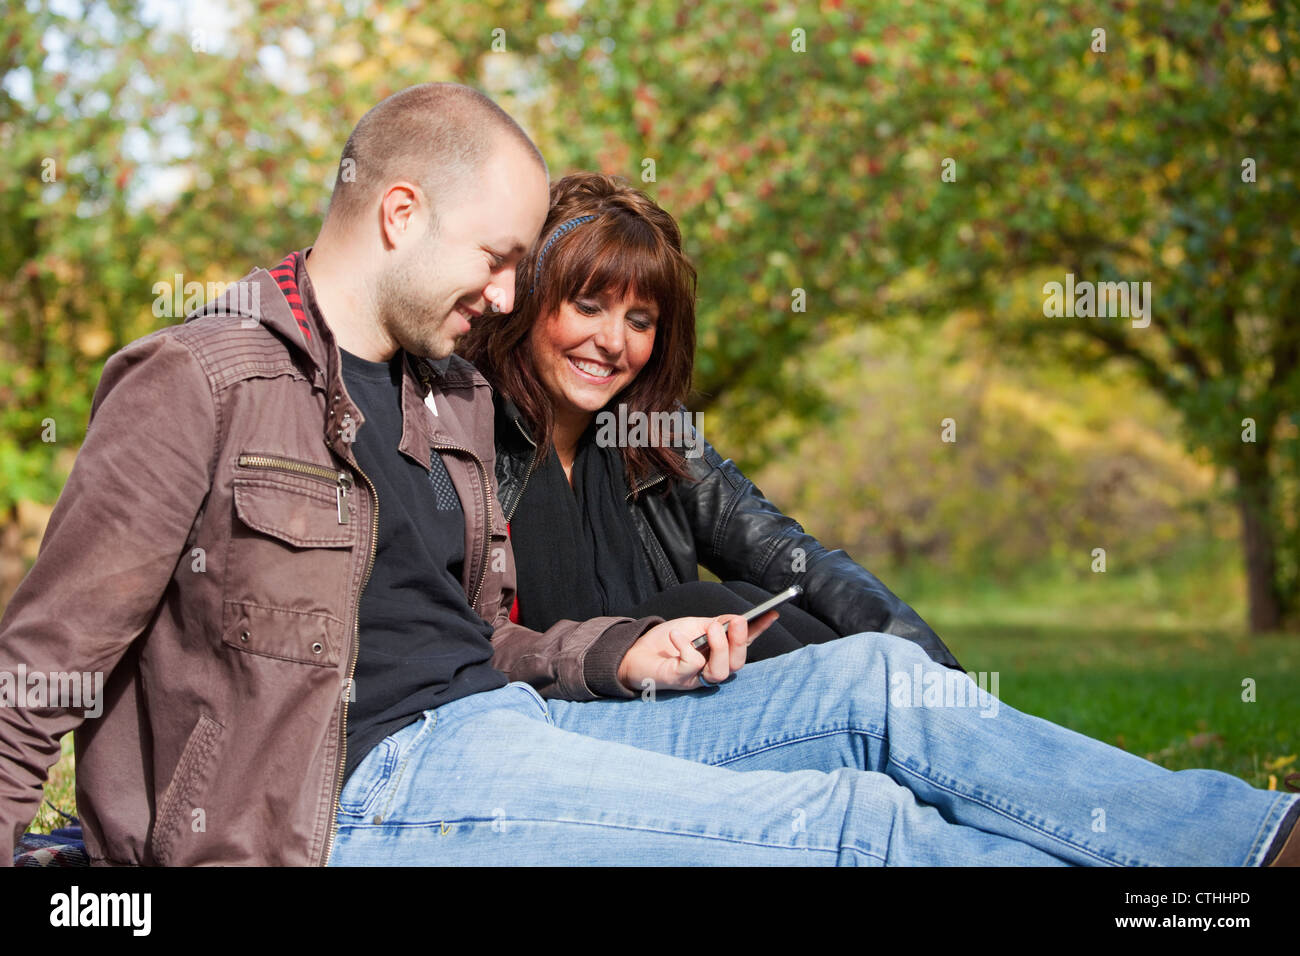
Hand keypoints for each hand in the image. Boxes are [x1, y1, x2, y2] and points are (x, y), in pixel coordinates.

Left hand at [617, 611, 778, 692]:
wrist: (633, 652)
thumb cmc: (665, 642)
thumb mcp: (693, 626)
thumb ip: (715, 624)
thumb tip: (737, 619)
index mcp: (717, 655)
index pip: (742, 644)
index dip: (759, 632)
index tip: (772, 613)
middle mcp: (710, 669)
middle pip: (735, 664)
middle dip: (739, 642)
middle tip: (737, 621)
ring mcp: (694, 678)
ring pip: (720, 673)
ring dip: (720, 648)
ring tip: (711, 628)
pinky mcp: (677, 680)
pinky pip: (690, 667)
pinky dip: (686, 648)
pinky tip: (677, 636)